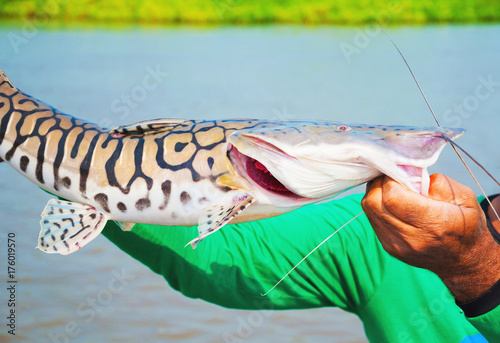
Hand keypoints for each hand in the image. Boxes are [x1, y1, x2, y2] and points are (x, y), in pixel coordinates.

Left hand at [362, 173, 499, 302]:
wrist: (463, 259)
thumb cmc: (465, 222)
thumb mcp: (464, 197)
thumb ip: (436, 182)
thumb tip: (408, 172)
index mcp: (434, 223)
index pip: (393, 196)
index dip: (391, 179)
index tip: (400, 172)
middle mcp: (412, 238)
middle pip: (374, 202)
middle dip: (379, 183)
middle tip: (392, 176)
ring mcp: (397, 245)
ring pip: (369, 209)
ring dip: (376, 193)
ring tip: (391, 187)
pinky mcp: (389, 247)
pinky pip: (372, 218)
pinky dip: (377, 205)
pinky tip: (391, 202)